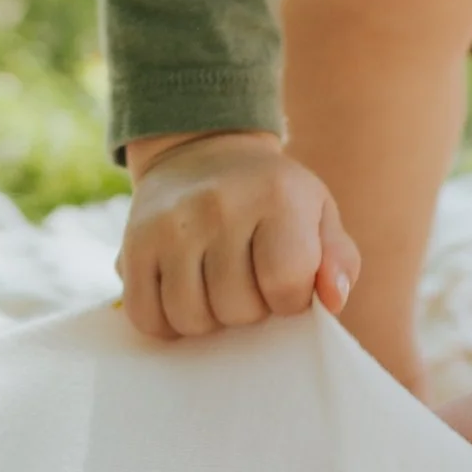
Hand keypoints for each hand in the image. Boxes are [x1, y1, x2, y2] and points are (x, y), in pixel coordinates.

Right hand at [118, 129, 357, 339]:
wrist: (203, 150)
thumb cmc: (271, 197)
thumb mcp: (318, 213)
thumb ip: (338, 259)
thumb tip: (332, 301)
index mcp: (277, 196)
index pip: (287, 283)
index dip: (292, 300)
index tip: (287, 283)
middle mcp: (219, 205)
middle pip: (238, 309)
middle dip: (250, 310)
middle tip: (248, 279)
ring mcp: (171, 224)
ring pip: (191, 318)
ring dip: (209, 319)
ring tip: (217, 287)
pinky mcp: (133, 243)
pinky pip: (146, 317)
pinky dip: (166, 322)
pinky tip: (184, 293)